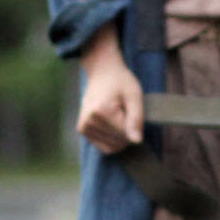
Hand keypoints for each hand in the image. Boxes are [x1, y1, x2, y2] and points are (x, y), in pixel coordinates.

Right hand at [76, 24, 143, 154]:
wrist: (102, 72)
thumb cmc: (120, 82)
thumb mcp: (134, 95)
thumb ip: (136, 119)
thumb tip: (136, 141)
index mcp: (101, 111)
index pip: (125, 134)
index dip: (134, 126)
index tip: (131, 110)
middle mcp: (88, 121)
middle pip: (118, 141)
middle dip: (127, 131)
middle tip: (124, 112)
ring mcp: (83, 127)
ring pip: (112, 146)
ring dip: (120, 135)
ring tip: (117, 116)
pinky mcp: (82, 130)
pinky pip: (104, 146)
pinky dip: (112, 139)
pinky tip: (112, 124)